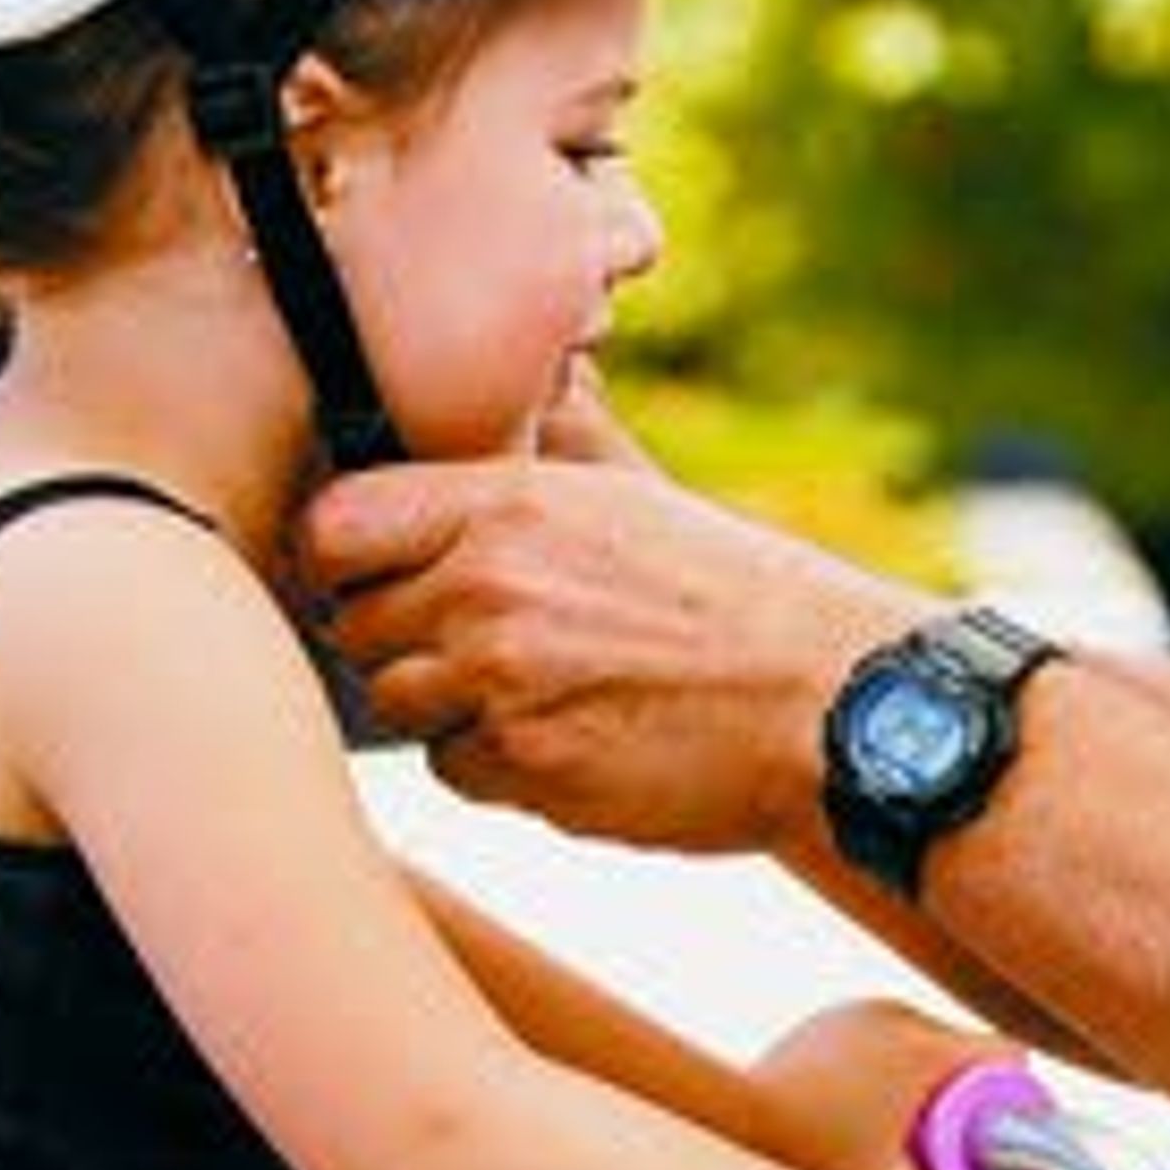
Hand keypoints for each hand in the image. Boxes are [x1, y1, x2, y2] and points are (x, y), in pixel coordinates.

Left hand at [299, 409, 912, 854]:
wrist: (833, 705)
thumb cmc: (744, 601)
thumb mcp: (636, 500)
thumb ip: (548, 461)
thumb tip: (520, 397)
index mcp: (509, 502)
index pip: (336, 526)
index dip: (342, 563)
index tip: (374, 584)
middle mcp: (489, 586)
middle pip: (355, 625)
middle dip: (402, 643)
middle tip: (475, 654)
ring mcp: (504, 682)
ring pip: (397, 704)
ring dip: (445, 709)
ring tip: (530, 699)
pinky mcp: (530, 768)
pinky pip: (454, 771)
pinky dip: (492, 766)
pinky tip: (566, 744)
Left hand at [743, 999, 999, 1169]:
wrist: (717, 1128)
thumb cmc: (800, 1165)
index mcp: (921, 1047)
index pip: (1010, 1060)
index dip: (1013, 1111)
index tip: (987, 1151)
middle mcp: (892, 1014)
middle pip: (970, 1056)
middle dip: (965, 1108)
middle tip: (931, 1161)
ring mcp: (855, 1014)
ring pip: (927, 1052)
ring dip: (924, 1096)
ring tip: (885, 1143)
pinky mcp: (827, 1024)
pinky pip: (886, 1050)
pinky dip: (886, 1085)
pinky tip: (857, 1124)